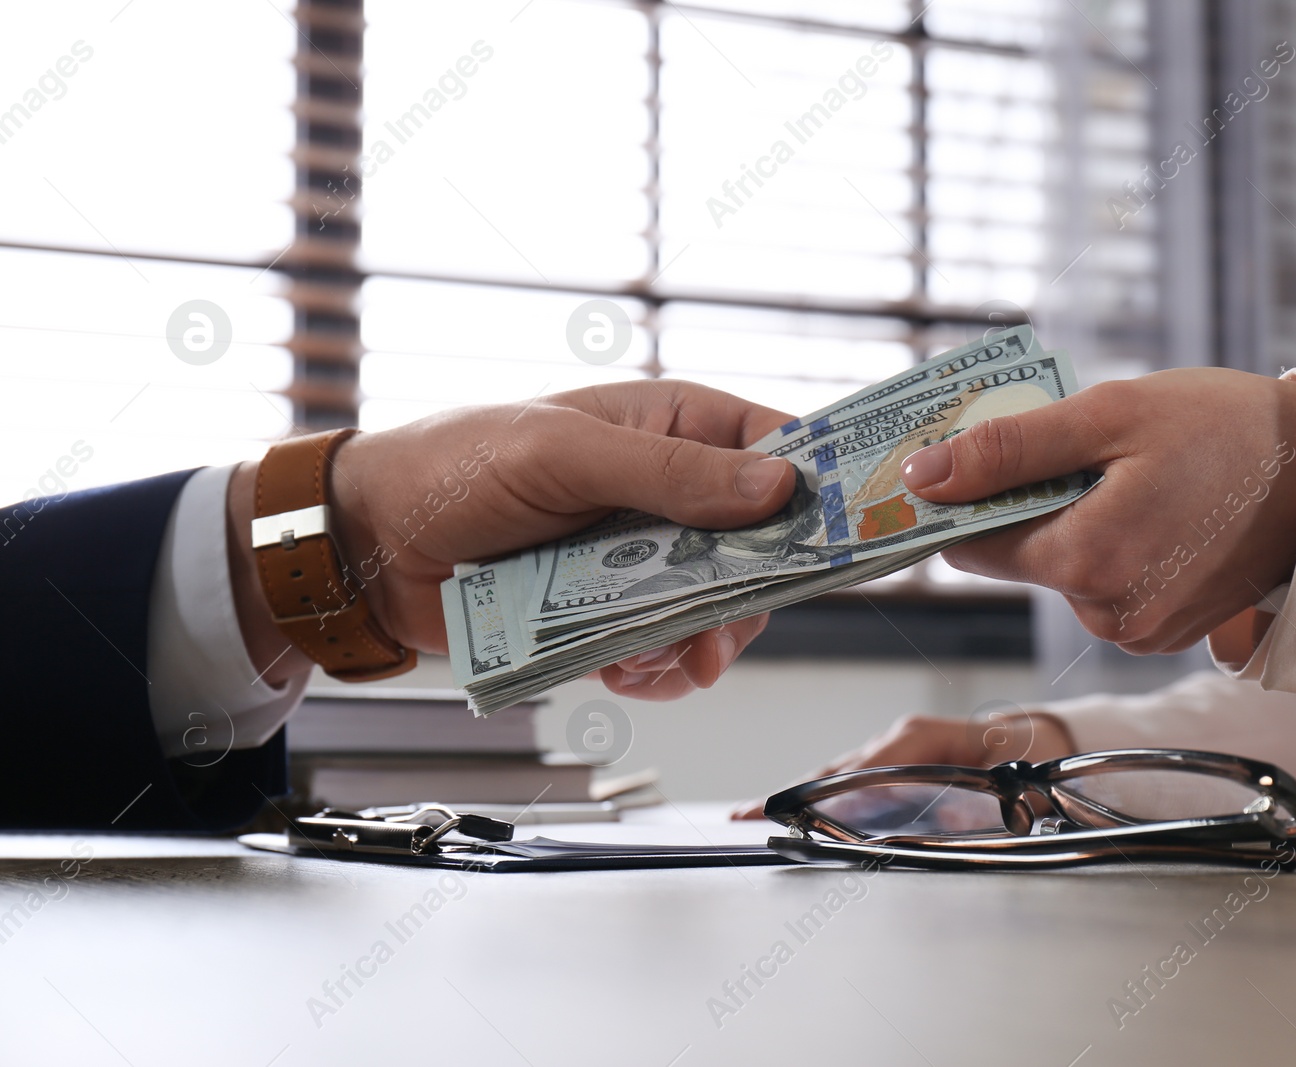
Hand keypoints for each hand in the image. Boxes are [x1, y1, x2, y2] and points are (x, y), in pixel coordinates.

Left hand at [229, 380, 797, 699]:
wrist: (371, 550)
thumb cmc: (457, 468)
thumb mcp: (566, 455)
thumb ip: (671, 473)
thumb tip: (779, 485)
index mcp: (675, 427)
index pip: (782, 451)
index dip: (819, 494)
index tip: (842, 544)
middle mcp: (673, 492)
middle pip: (765, 550)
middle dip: (747, 598)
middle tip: (716, 632)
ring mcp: (645, 557)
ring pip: (721, 612)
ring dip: (697, 643)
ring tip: (647, 658)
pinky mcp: (615, 614)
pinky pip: (670, 653)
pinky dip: (657, 672)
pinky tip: (623, 673)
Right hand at [731, 711, 1073, 818]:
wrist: (1040, 740)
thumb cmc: (1025, 756)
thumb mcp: (1003, 778)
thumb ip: (970, 802)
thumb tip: (937, 823)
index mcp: (918, 738)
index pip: (857, 769)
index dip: (820, 791)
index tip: (785, 806)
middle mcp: (899, 738)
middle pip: (835, 771)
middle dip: (791, 794)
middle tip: (748, 815)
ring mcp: (895, 747)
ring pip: (840, 774)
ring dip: (803, 796)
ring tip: (759, 815)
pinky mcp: (897, 759)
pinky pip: (855, 778)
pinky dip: (826, 793)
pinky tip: (801, 813)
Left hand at [898, 368, 1295, 654]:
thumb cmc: (1226, 432)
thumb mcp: (1108, 416)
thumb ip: (1008, 450)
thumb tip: (923, 477)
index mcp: (1085, 562)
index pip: (972, 546)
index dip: (964, 501)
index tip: (972, 460)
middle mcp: (1105, 614)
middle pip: (1019, 558)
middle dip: (1030, 504)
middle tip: (1077, 450)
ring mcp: (1136, 632)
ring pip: (1062, 571)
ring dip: (1074, 523)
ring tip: (1129, 477)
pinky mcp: (1161, 634)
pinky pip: (1104, 587)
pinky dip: (1111, 546)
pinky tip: (1151, 509)